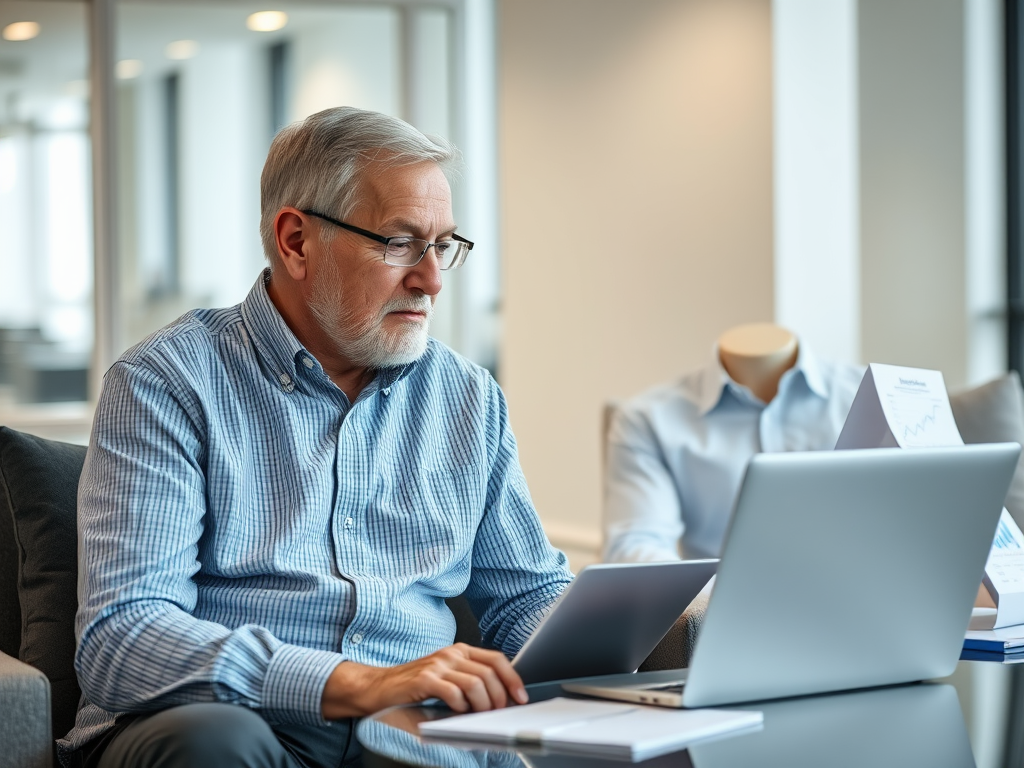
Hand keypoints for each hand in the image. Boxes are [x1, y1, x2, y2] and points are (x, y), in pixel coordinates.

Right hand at [321, 643, 527, 718]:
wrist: (378, 686)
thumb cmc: (413, 685)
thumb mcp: (446, 675)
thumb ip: (469, 679)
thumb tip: (500, 696)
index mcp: (459, 651)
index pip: (496, 660)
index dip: (512, 679)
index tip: (521, 697)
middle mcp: (450, 654)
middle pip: (489, 673)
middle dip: (499, 696)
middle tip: (497, 712)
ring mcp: (437, 665)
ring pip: (475, 683)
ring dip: (483, 704)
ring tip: (478, 714)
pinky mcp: (424, 680)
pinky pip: (453, 692)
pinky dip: (460, 706)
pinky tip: (456, 711)